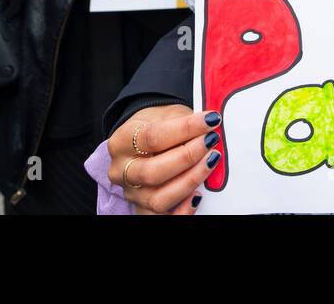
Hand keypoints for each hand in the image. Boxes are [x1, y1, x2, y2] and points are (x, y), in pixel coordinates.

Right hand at [106, 105, 221, 214]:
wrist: (145, 138)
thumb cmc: (158, 125)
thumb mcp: (167, 114)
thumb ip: (186, 122)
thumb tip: (211, 126)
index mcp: (122, 141)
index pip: (152, 137)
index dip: (185, 129)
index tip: (210, 121)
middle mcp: (122, 170)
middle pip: (153, 172)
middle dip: (188, 157)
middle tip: (211, 142)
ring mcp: (132, 192)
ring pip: (158, 199)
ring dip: (190, 181)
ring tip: (211, 162)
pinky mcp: (143, 208)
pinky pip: (161, 218)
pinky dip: (182, 210)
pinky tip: (198, 196)